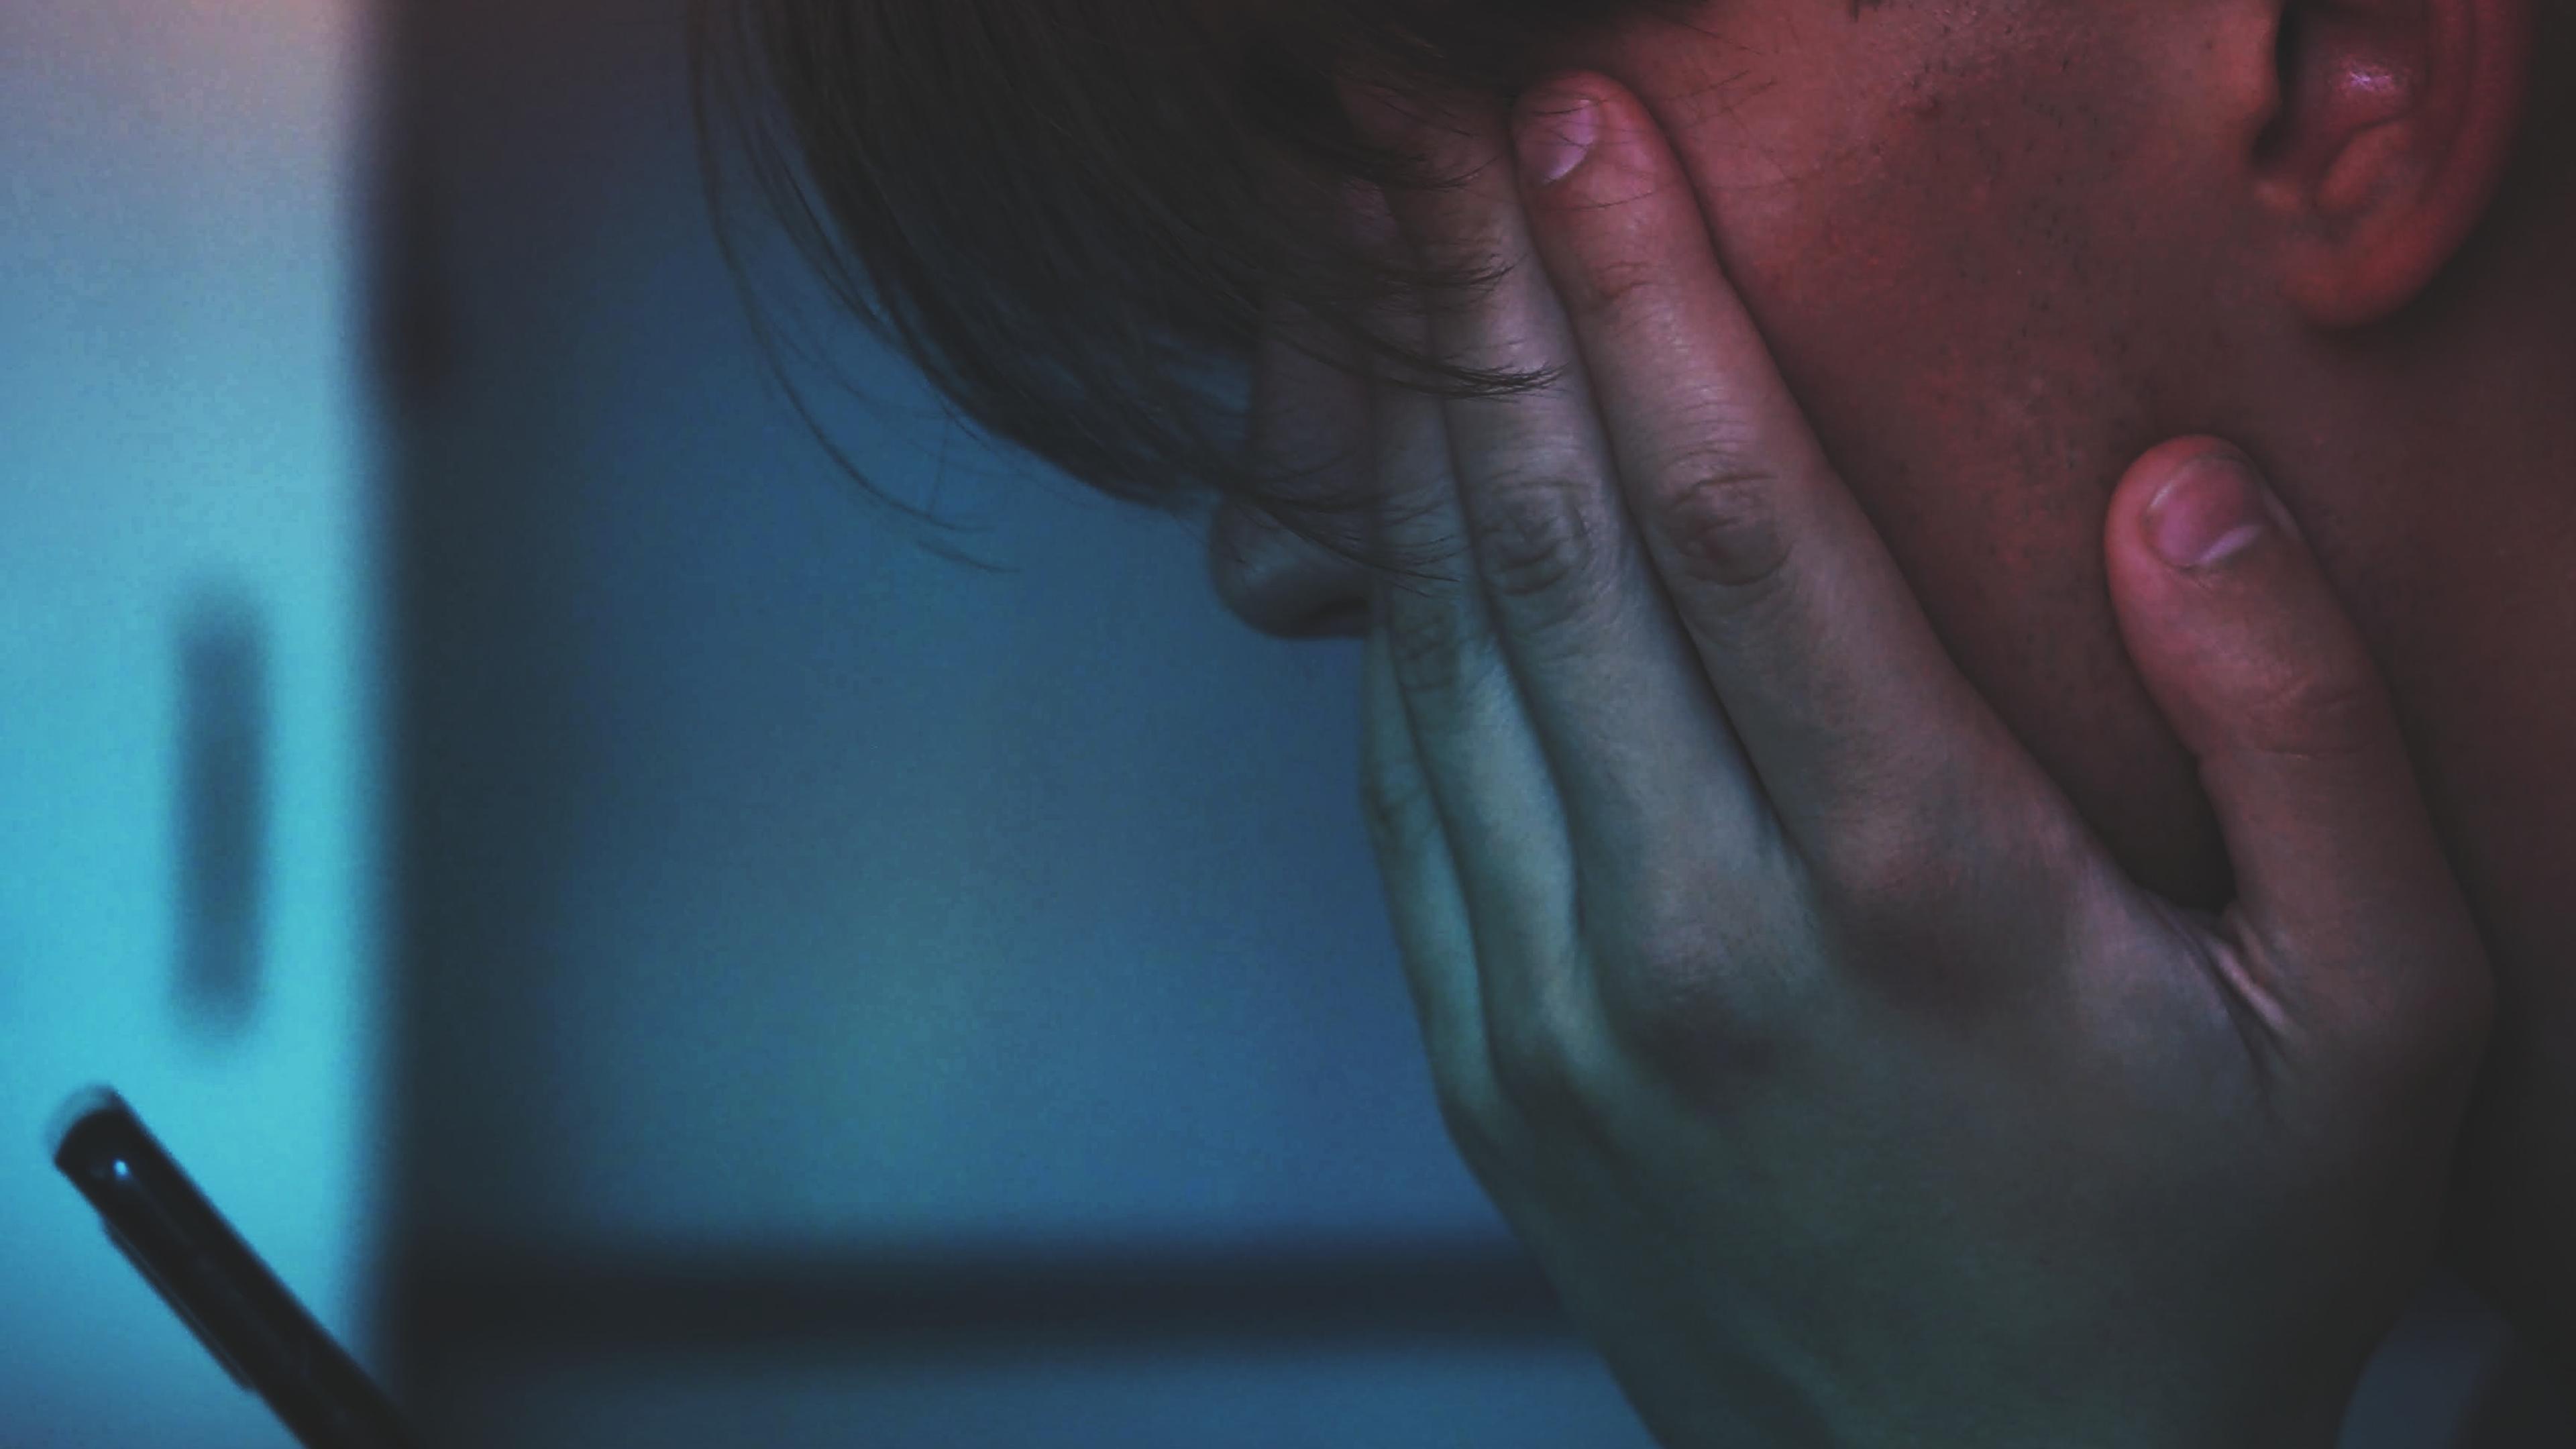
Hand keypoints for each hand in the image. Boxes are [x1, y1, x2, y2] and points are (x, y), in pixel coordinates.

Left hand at [1315, 73, 2493, 1447]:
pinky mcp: (1488, 1062)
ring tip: (1402, 262)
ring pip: (1448, 651)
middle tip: (1432, 137)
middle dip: (1489, 303)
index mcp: (1914, 894)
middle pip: (1550, 543)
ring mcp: (1555, 1009)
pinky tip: (1414, 496)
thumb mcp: (2377, 1023)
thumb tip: (2179, 491)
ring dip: (1421, 432)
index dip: (1645, 290)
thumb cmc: (2202, 1270)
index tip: (1580, 125)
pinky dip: (1397, 615)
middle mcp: (1689, 939)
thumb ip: (2303, 736)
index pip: (1731, 512)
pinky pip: (1411, 788)